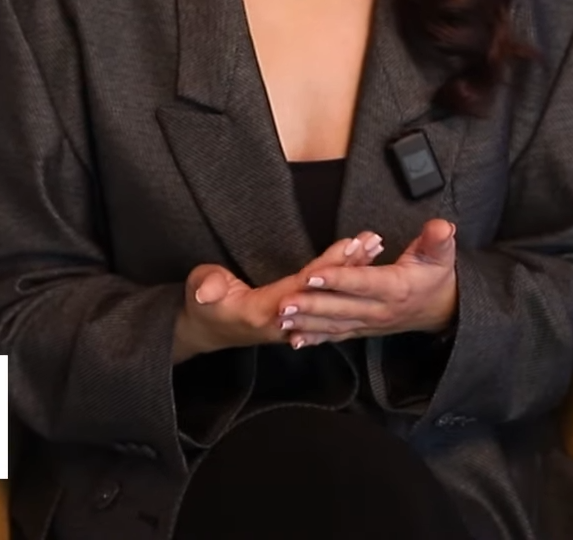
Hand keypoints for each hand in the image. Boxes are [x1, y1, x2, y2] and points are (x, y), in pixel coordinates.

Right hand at [173, 231, 384, 362]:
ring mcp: (292, 325)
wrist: (205, 329)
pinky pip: (326, 302)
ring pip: (329, 299)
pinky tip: (362, 268)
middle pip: (323, 293)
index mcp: (260, 313)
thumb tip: (206, 292)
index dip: (326, 267)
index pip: (302, 287)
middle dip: (350, 268)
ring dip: (353, 274)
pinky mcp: (298, 322)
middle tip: (372, 242)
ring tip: (374, 248)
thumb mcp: (198, 291)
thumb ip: (206, 288)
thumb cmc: (202, 305)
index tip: (349, 246)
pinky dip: (344, 284)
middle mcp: (283, 323)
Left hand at [278, 218, 458, 348]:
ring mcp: (370, 323)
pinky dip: (316, 339)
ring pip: (335, 324)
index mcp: (395, 288)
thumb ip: (437, 240)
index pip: (362, 282)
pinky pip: (338, 336)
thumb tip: (441, 227)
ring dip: (307, 323)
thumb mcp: (442, 254)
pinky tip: (295, 340)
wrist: (444, 309)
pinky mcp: (364, 329)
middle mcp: (380, 310)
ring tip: (282, 320)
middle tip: (284, 303)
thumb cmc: (437, 277)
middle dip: (311, 306)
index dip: (337, 278)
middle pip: (341, 307)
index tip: (313, 274)